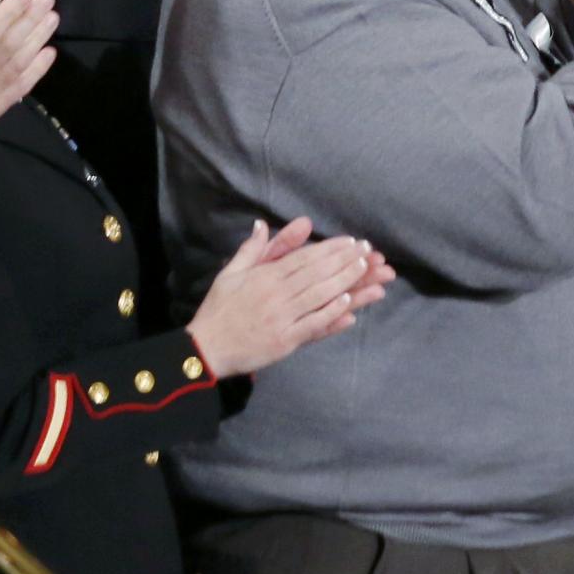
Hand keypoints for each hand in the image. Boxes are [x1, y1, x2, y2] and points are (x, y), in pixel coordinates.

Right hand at [187, 218, 389, 379]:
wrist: (205, 350)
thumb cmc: (218, 310)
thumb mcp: (230, 274)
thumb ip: (252, 249)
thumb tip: (262, 223)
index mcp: (264, 276)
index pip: (304, 258)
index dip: (330, 248)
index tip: (351, 242)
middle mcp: (276, 294)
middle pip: (317, 273)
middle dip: (345, 260)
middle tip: (368, 251)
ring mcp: (282, 318)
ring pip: (320, 295)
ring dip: (346, 281)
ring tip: (367, 270)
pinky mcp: (285, 340)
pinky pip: (313, 324)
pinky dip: (332, 313)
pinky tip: (349, 303)